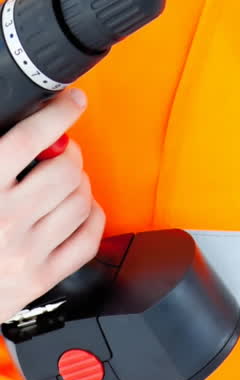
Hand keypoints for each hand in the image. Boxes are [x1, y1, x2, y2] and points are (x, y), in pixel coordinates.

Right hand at [0, 89, 105, 323]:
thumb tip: (27, 116)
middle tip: (60, 152)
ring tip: (63, 183)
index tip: (71, 101)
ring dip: (79, 183)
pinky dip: (90, 216)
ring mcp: (26, 251)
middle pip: (64, 170)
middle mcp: (5, 220)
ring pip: (81, 200)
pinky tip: (76, 211)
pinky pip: (88, 238)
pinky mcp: (41, 278)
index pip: (29, 139)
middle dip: (69, 154)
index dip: (57, 113)